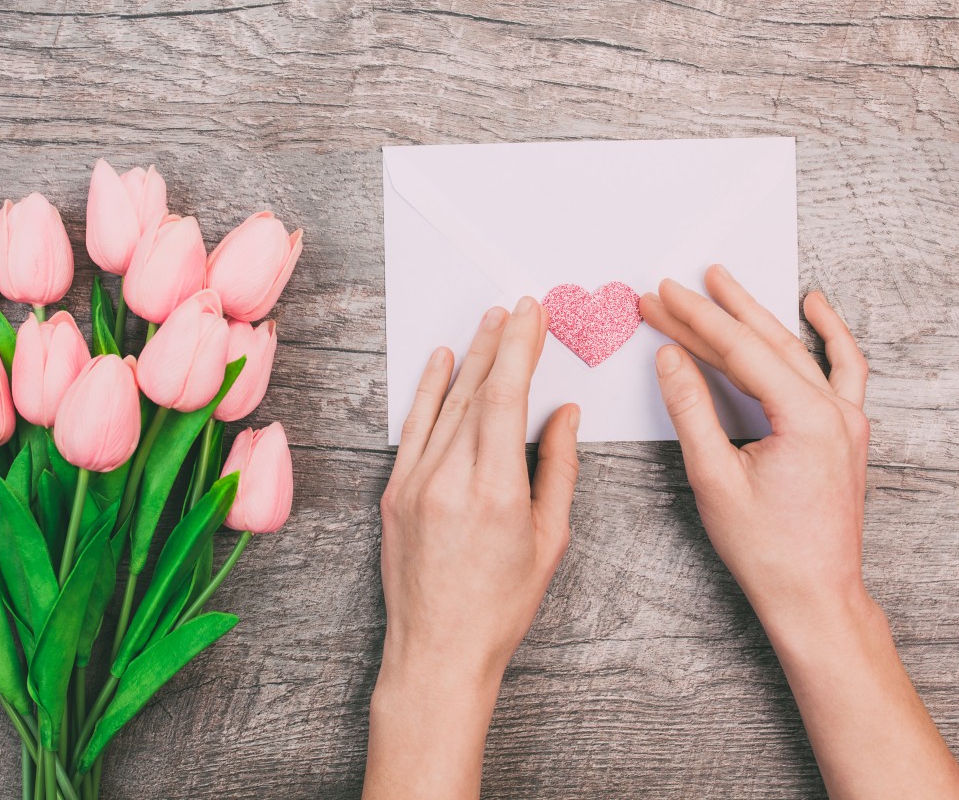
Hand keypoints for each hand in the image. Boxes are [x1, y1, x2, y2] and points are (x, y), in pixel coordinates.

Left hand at [364, 296, 579, 799]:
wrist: (437, 650)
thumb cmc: (499, 606)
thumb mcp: (548, 541)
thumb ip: (559, 470)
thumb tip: (565, 415)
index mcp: (495, 490)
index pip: (507, 397)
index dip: (520, 348)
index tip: (532, 315)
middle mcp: (449, 478)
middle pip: (477, 391)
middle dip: (499, 343)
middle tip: (517, 308)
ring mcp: (414, 483)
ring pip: (445, 404)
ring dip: (467, 359)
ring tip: (487, 323)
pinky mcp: (393, 492)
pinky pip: (413, 428)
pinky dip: (427, 392)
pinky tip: (442, 363)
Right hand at [641, 264, 870, 635]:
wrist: (814, 595)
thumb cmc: (767, 548)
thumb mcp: (713, 476)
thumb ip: (690, 409)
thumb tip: (670, 357)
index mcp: (805, 418)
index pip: (739, 350)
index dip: (693, 320)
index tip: (660, 297)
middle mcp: (835, 411)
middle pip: (764, 343)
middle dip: (714, 312)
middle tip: (673, 288)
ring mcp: (848, 420)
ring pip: (798, 350)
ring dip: (757, 315)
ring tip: (724, 283)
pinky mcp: (847, 432)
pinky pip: (845, 369)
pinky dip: (828, 335)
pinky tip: (814, 308)